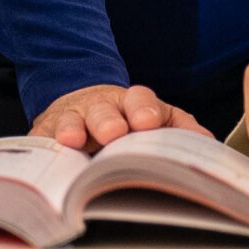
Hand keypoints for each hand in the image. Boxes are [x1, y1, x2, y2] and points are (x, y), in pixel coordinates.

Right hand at [30, 83, 206, 151]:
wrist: (84, 100)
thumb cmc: (127, 118)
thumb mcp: (156, 117)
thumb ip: (180, 127)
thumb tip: (207, 142)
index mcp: (132, 104)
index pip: (140, 99)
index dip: (143, 109)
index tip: (147, 122)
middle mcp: (101, 106)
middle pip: (104, 109)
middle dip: (108, 120)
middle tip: (113, 134)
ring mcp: (72, 117)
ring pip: (72, 119)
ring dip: (73, 128)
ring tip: (73, 140)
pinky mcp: (47, 130)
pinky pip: (42, 136)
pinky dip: (41, 143)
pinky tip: (42, 150)